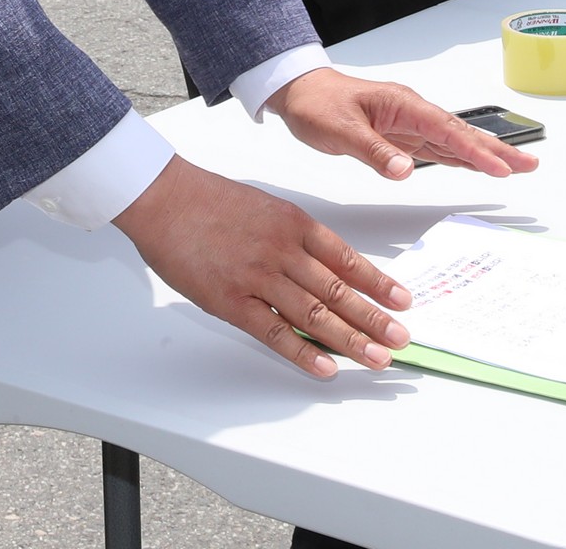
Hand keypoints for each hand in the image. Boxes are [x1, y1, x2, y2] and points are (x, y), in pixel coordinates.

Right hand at [113, 157, 413, 378]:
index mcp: (294, 223)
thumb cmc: (209, 200)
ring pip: (314, 315)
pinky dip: (302, 353)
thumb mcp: (265, 207)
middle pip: (338, 291)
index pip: (347, 259)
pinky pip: (273, 332)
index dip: (377, 283)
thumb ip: (295, 236)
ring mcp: (257, 277)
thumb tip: (326, 267)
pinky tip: (325, 368)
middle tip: (400, 339)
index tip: (401, 301)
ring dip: (351, 340)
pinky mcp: (230, 301)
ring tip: (377, 358)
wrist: (164, 198)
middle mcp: (283, 251)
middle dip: (374, 319)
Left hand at [265, 67, 537, 181]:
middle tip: (530, 165)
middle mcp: (411, 112)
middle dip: (496, 150)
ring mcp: (408, 123)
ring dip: (484, 155)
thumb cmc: (317, 105)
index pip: (446, 131)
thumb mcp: (341, 131)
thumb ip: (375, 151)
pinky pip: (437, 148)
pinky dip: (460, 158)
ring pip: (454, 142)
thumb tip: (406, 170)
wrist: (298, 93)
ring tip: (516, 167)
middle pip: (461, 134)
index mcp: (402, 105)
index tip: (500, 169)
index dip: (475, 151)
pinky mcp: (401, 135)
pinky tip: (476, 166)